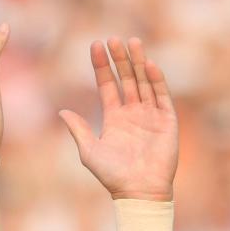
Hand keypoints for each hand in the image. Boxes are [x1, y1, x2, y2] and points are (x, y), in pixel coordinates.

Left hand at [58, 38, 177, 200]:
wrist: (137, 192)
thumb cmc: (112, 175)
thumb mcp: (89, 151)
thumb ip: (78, 130)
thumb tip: (62, 111)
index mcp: (114, 117)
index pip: (107, 85)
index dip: (102, 66)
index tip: (95, 45)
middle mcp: (133, 112)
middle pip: (126, 78)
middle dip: (120, 59)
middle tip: (113, 39)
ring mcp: (150, 115)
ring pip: (144, 82)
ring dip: (138, 62)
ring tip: (132, 41)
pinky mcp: (167, 121)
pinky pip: (162, 96)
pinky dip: (156, 80)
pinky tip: (148, 65)